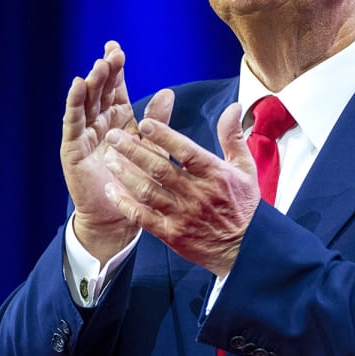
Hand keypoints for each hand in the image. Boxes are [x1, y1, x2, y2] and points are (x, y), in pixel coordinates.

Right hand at [60, 42, 173, 259]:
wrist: (120, 217)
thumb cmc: (138, 184)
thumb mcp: (153, 149)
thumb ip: (157, 122)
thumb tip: (167, 92)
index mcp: (119, 120)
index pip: (116, 89)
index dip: (116, 70)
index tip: (118, 49)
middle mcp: (100, 124)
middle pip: (101, 91)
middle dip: (105, 71)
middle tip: (112, 52)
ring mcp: (85, 135)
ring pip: (87, 103)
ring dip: (92, 83)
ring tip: (99, 66)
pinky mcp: (73, 149)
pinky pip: (73, 123)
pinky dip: (74, 103)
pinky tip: (78, 86)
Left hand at [101, 100, 258, 276]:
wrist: (245, 249)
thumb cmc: (243, 205)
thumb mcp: (246, 168)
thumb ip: (233, 136)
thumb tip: (233, 107)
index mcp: (214, 174)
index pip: (186, 151)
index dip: (163, 136)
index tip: (143, 123)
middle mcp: (197, 194)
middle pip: (160, 169)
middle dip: (134, 150)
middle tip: (114, 136)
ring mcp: (182, 215)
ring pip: (147, 191)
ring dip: (125, 174)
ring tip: (109, 158)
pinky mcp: (172, 234)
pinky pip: (143, 218)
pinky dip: (125, 204)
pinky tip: (111, 190)